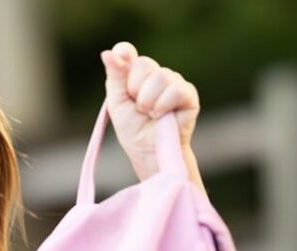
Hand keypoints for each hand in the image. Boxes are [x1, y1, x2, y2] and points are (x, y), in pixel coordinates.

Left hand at [100, 41, 199, 181]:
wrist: (148, 151)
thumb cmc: (133, 130)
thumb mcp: (117, 104)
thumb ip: (115, 77)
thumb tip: (107, 53)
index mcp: (136, 75)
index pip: (128, 54)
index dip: (124, 52)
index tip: (122, 55)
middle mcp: (156, 75)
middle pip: (144, 64)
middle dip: (136, 89)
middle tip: (139, 108)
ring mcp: (174, 82)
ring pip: (161, 76)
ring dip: (149, 101)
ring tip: (151, 114)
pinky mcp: (188, 94)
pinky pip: (175, 89)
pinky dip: (163, 104)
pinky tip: (162, 115)